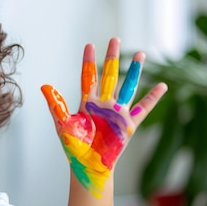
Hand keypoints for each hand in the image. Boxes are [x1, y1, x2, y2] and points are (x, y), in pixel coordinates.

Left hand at [41, 38, 166, 197]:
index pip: (88, 76)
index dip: (88, 61)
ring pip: (127, 86)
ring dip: (134, 71)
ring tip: (141, 54)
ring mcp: (117, 112)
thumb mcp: (62, 124)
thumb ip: (56, 105)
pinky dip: (152, 98)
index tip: (89, 44)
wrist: (87, 166)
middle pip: (109, 75)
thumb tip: (44, 86)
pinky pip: (143, 108)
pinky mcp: (129, 124)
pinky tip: (162, 86)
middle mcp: (103, 104)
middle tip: (115, 39)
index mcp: (86, 103)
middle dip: (112, 57)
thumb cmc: (73, 148)